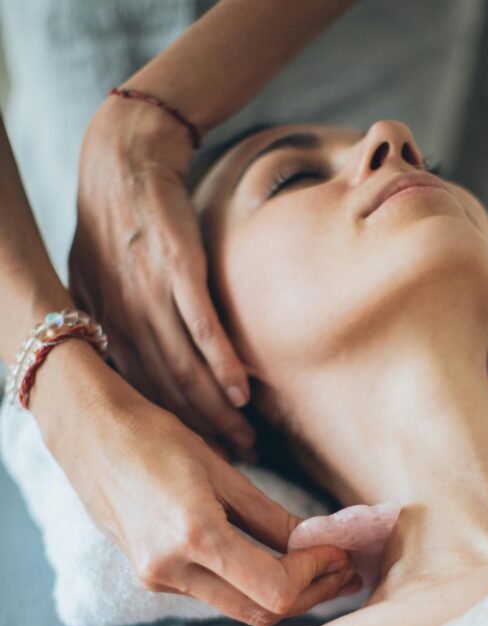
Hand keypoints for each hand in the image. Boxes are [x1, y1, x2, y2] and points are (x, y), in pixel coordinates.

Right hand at [59, 389, 360, 625]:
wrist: (88, 435)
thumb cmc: (155, 438)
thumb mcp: (222, 470)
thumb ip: (272, 517)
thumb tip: (318, 543)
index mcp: (194, 536)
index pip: (276, 588)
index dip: (317, 575)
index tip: (341, 553)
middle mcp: (171, 569)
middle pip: (262, 612)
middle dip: (311, 593)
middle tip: (344, 570)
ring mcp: (156, 580)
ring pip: (240, 609)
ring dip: (285, 594)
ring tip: (320, 568)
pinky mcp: (150, 578)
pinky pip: (215, 595)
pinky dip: (251, 586)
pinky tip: (274, 564)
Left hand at [69, 96, 254, 454]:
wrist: (124, 157)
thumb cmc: (112, 219)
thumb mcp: (93, 278)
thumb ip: (108, 322)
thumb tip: (120, 360)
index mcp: (104, 325)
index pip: (138, 394)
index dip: (170, 430)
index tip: (198, 457)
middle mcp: (123, 319)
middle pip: (165, 392)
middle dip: (202, 432)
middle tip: (236, 459)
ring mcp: (150, 295)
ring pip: (184, 369)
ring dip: (217, 410)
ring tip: (247, 438)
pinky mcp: (177, 269)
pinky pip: (201, 328)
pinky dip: (222, 364)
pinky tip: (241, 393)